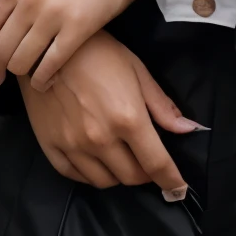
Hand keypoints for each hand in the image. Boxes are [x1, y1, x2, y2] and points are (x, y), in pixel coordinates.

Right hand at [20, 31, 203, 195]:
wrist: (47, 46)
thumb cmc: (98, 53)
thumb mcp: (137, 71)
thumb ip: (162, 106)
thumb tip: (188, 129)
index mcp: (128, 118)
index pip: (157, 163)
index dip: (172, 180)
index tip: (178, 188)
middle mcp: (101, 139)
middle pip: (132, 177)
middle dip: (145, 174)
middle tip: (146, 161)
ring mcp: (73, 145)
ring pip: (104, 182)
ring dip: (119, 175)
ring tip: (121, 159)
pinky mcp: (50, 146)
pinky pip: (74, 176)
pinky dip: (90, 174)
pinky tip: (96, 160)